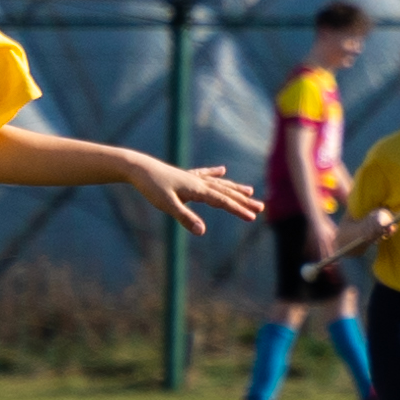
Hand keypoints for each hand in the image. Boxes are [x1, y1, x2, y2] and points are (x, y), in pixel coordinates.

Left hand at [135, 157, 263, 231]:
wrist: (138, 167)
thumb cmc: (151, 187)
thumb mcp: (167, 205)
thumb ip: (185, 218)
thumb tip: (202, 232)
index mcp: (198, 190)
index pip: (223, 202)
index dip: (239, 210)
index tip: (253, 218)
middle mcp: (199, 182)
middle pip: (226, 192)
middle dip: (244, 201)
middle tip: (261, 208)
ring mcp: (193, 178)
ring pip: (219, 184)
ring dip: (235, 188)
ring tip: (250, 191)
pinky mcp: (185, 176)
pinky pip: (205, 174)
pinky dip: (215, 173)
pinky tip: (222, 170)